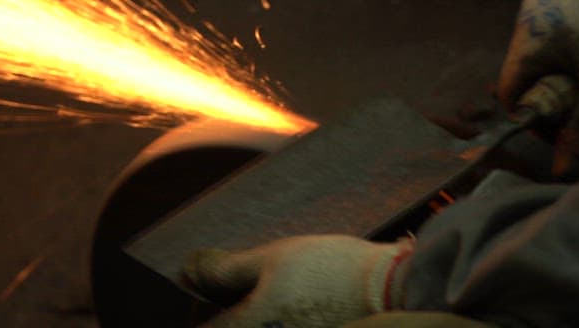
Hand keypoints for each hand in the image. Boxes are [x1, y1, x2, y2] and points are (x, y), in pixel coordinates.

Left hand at [185, 235, 412, 327]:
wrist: (390, 289)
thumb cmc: (331, 272)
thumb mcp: (271, 259)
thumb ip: (223, 269)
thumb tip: (187, 270)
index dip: (196, 307)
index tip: (206, 289)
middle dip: (226, 310)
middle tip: (239, 284)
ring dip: (252, 312)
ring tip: (273, 290)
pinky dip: (274, 318)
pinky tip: (291, 301)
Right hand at [497, 0, 578, 174]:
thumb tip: (562, 174)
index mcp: (531, 31)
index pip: (511, 92)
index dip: (535, 119)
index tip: (568, 130)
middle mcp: (535, 8)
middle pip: (533, 74)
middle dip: (562, 97)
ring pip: (555, 56)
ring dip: (578, 78)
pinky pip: (572, 36)